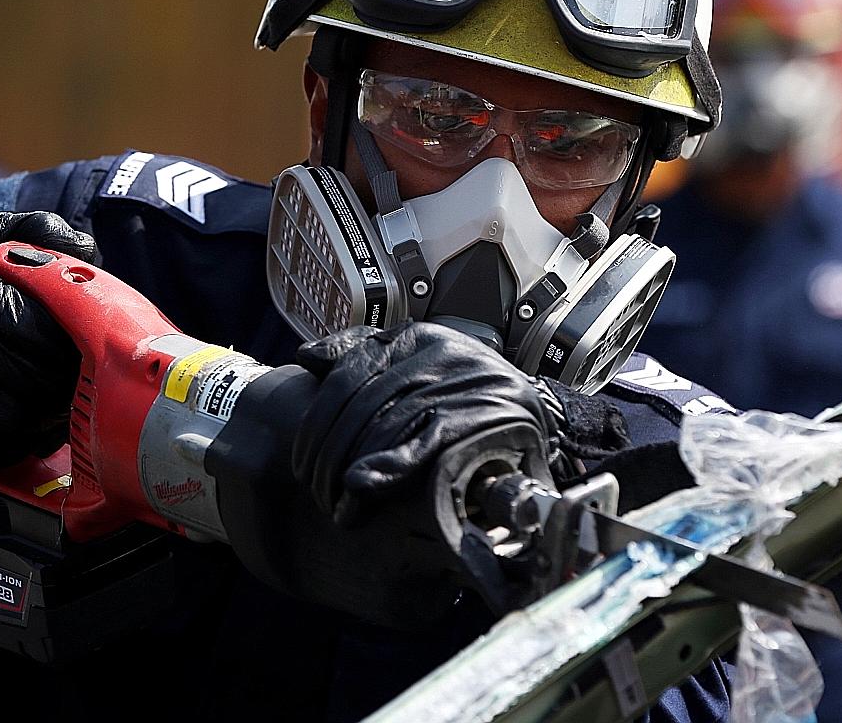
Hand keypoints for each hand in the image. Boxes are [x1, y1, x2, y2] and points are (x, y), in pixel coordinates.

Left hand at [292, 321, 553, 524]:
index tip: (302, 461)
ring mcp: (472, 379)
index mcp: (422, 337)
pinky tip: (364, 484)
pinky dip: (393, 463)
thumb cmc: (468, 410)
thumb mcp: (416, 374)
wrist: (539, 429)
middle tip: (316, 490)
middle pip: (367, 399)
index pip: (353, 371)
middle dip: (331, 450)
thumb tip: (306, 357)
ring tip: (338, 503)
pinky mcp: (492, 415)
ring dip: (355, 465)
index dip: (318, 419)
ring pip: (392, 420)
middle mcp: (448, 350)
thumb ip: (364, 360)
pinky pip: (430, 438)